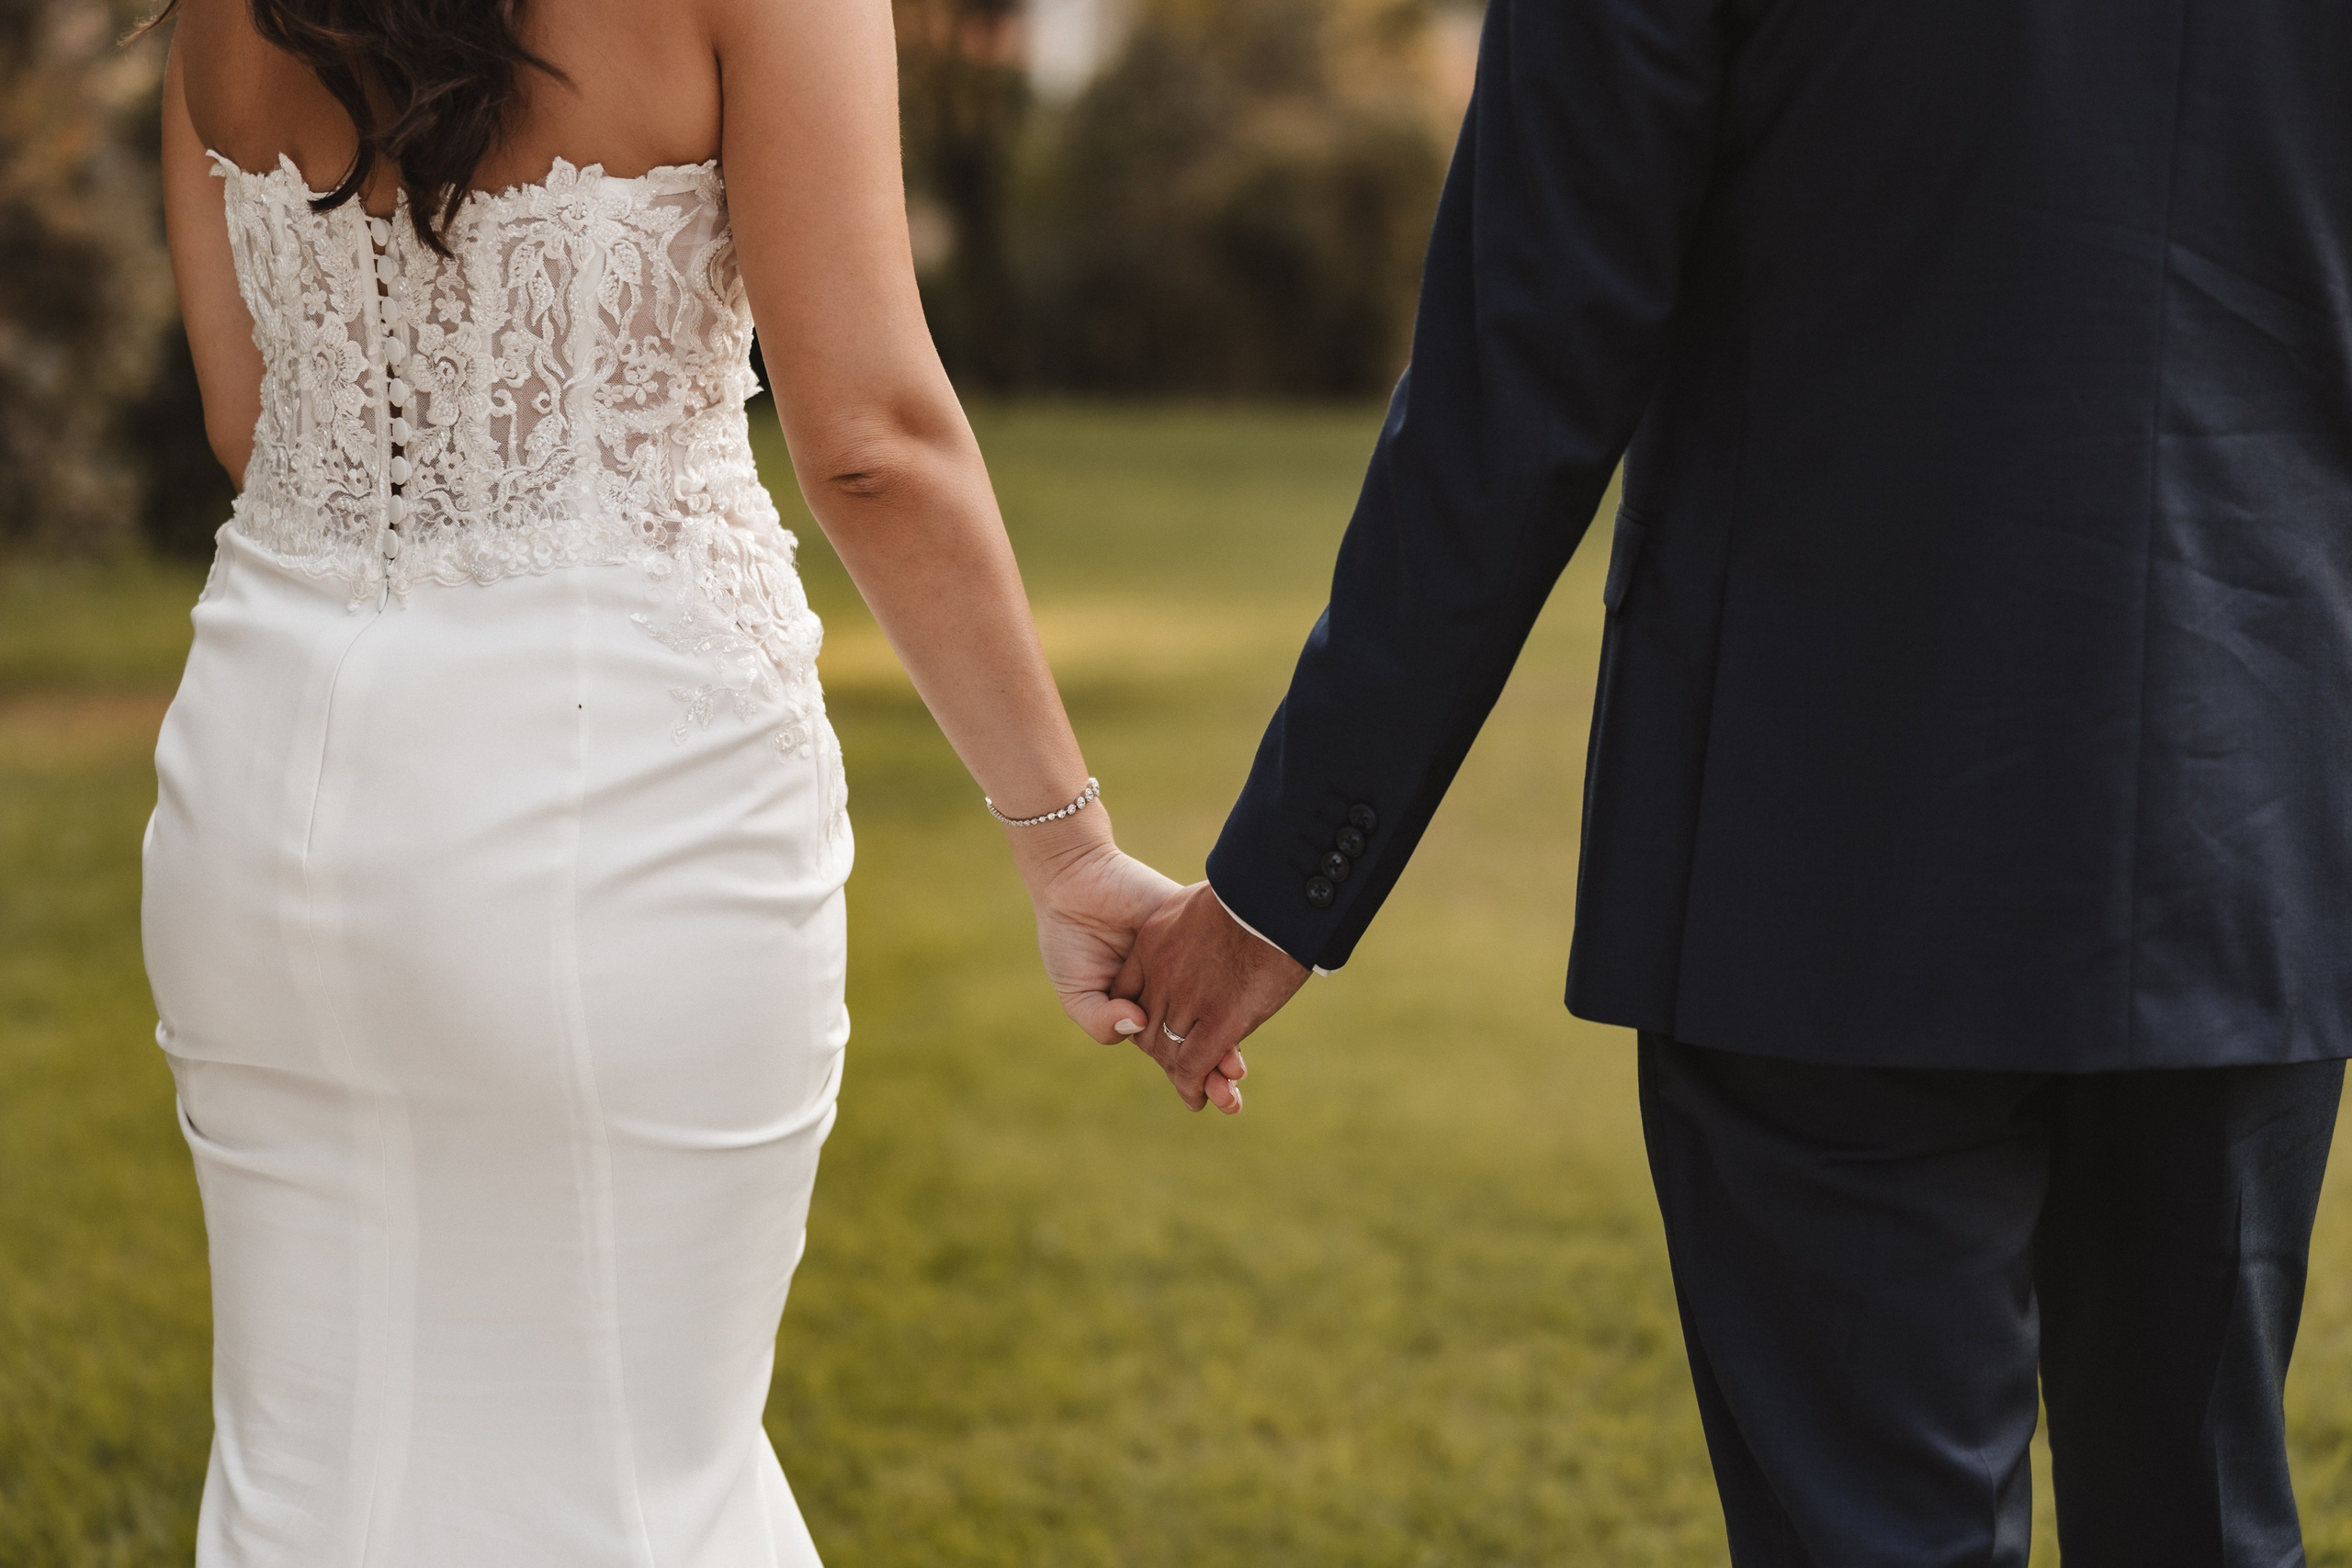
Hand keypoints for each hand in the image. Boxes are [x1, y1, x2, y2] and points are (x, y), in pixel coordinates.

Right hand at [1011, 817, 1248, 1112]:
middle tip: (1231, 1095)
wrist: (1077, 879)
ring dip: (1231, 1040)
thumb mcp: (1076, 991)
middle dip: (1218, 1070)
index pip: (1177, 1052)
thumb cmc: (1069, 940)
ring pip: (1219, 1009)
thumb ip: (1099, 1020)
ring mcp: (1189, 963)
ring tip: (1236, 1070)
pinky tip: (1241, 1014)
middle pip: (1204, 1038)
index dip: (1192, 1077)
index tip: (1209, 1100)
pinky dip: (1233, 990)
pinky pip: (1221, 965)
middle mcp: (1173, 993)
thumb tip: (1138, 1025)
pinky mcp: (1197, 933)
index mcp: (1145, 1013)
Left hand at [1114, 881, 1309, 1111]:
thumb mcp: (1197, 898)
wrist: (1277, 888)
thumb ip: (1188, 922)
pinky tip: (1198, 1098)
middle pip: (1147, 1028)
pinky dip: (1194, 1086)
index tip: (1158, 1025)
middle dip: (1163, 1052)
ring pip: (1170, 1051)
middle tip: (1184, 1067)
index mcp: (1152, 942)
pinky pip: (1194, 1064)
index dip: (1144, 1016)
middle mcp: (1160, 972)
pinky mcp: (1220, 1017)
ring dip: (1183, 1076)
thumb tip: (1200, 930)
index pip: (1130, 994)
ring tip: (1196, 1091)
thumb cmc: (1251, 889)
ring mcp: (1187, 996)